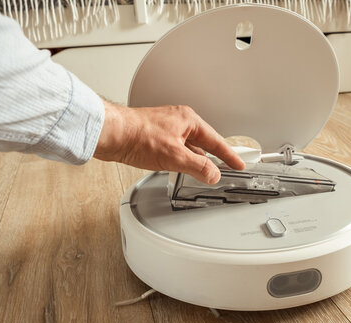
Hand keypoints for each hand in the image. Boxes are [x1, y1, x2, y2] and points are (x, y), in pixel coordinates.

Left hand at [94, 100, 244, 183]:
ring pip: (189, 147)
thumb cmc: (137, 136)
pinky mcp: (155, 136)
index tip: (239, 164)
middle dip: (212, 158)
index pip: (216, 140)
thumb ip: (198, 167)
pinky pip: (176, 149)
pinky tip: (178, 167)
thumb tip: (213, 174)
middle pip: (203, 143)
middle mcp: (179, 121)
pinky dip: (182, 159)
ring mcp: (166, 128)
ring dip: (195, 160)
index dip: (229, 155)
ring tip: (202, 173)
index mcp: (188, 120)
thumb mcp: (175, 156)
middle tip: (224, 169)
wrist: (111, 134)